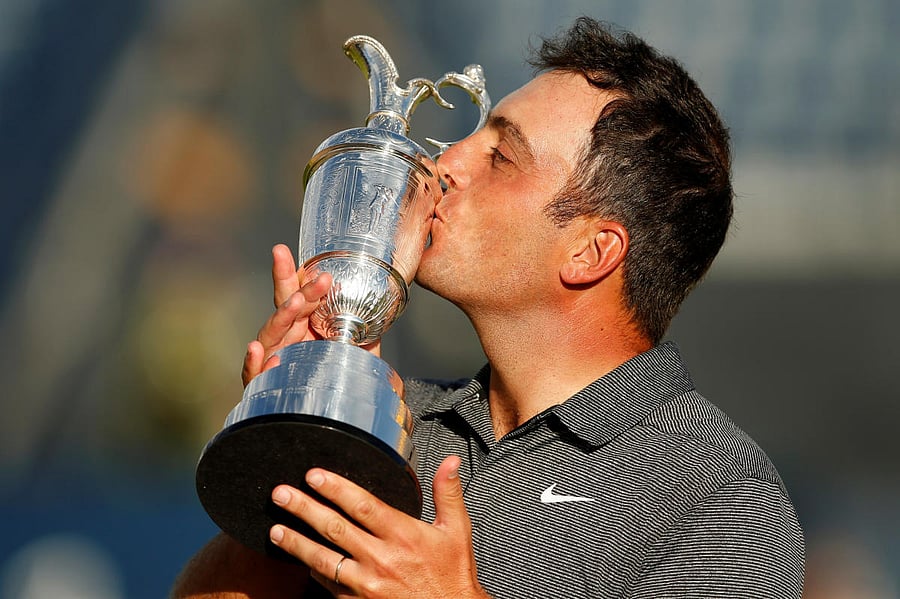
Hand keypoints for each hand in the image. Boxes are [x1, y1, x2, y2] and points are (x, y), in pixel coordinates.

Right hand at [242, 244, 381, 386]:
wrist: (332, 416)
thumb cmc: (340, 378)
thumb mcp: (358, 352)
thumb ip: (368, 332)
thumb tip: (387, 306)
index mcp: (303, 325)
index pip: (296, 294)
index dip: (291, 273)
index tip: (288, 252)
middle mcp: (285, 338)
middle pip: (284, 307)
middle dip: (293, 285)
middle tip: (317, 278)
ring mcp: (272, 359)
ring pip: (271, 334)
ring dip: (282, 316)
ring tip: (296, 304)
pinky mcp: (263, 385)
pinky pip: (253, 374)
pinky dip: (254, 363)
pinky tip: (256, 351)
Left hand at [268, 456, 490, 598]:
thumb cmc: (452, 576)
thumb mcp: (457, 531)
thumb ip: (447, 493)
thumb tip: (450, 462)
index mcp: (403, 535)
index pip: (362, 505)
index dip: (335, 488)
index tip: (314, 475)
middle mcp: (381, 559)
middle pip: (334, 528)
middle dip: (304, 509)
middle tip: (281, 494)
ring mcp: (367, 584)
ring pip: (324, 560)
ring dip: (296, 543)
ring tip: (275, 529)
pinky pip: (329, 585)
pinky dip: (313, 571)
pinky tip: (301, 561)